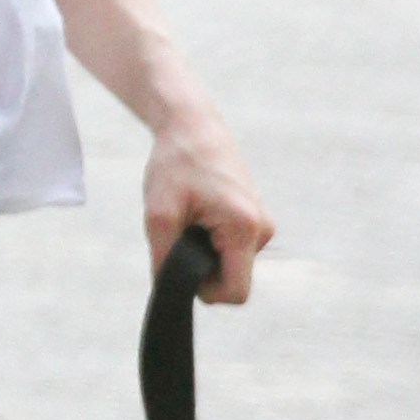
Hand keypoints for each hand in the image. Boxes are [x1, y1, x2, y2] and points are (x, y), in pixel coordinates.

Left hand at [142, 106, 272, 305]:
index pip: (235, 293)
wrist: (193, 126)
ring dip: (204, 253)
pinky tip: (199, 214)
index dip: (205, 292)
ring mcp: (261, 226)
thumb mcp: (158, 214)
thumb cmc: (176, 165)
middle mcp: (262, 231)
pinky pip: (231, 250)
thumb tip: (170, 293)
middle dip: (202, 268)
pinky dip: (211, 241)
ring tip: (189, 217)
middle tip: (179, 232)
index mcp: (244, 229)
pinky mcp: (254, 220)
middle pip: (232, 281)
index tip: (180, 266)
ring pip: (230, 265)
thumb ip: (164, 259)